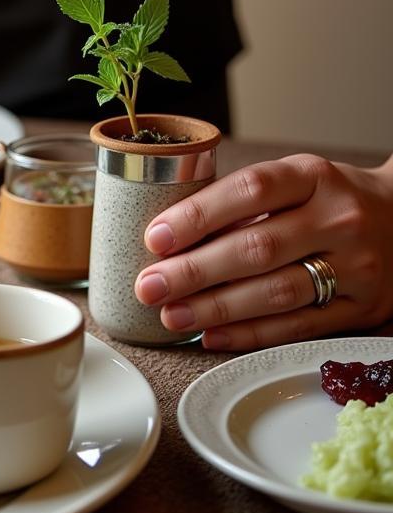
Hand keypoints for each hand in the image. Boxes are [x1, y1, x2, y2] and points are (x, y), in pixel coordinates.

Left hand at [133, 154, 392, 349]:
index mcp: (314, 177)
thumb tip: (169, 235)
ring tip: (170, 315)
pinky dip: (250, 334)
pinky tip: (212, 335)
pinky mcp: (363, 308)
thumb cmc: (329, 199)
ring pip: (276, 293)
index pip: (250, 190)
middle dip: (194, 271)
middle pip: (257, 248)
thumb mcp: (295, 181)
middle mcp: (339, 219)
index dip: (198, 216)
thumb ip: (243, 202)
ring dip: (215, 308)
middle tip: (149, 286)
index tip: (155, 237)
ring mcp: (356, 267)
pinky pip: (299, 327)